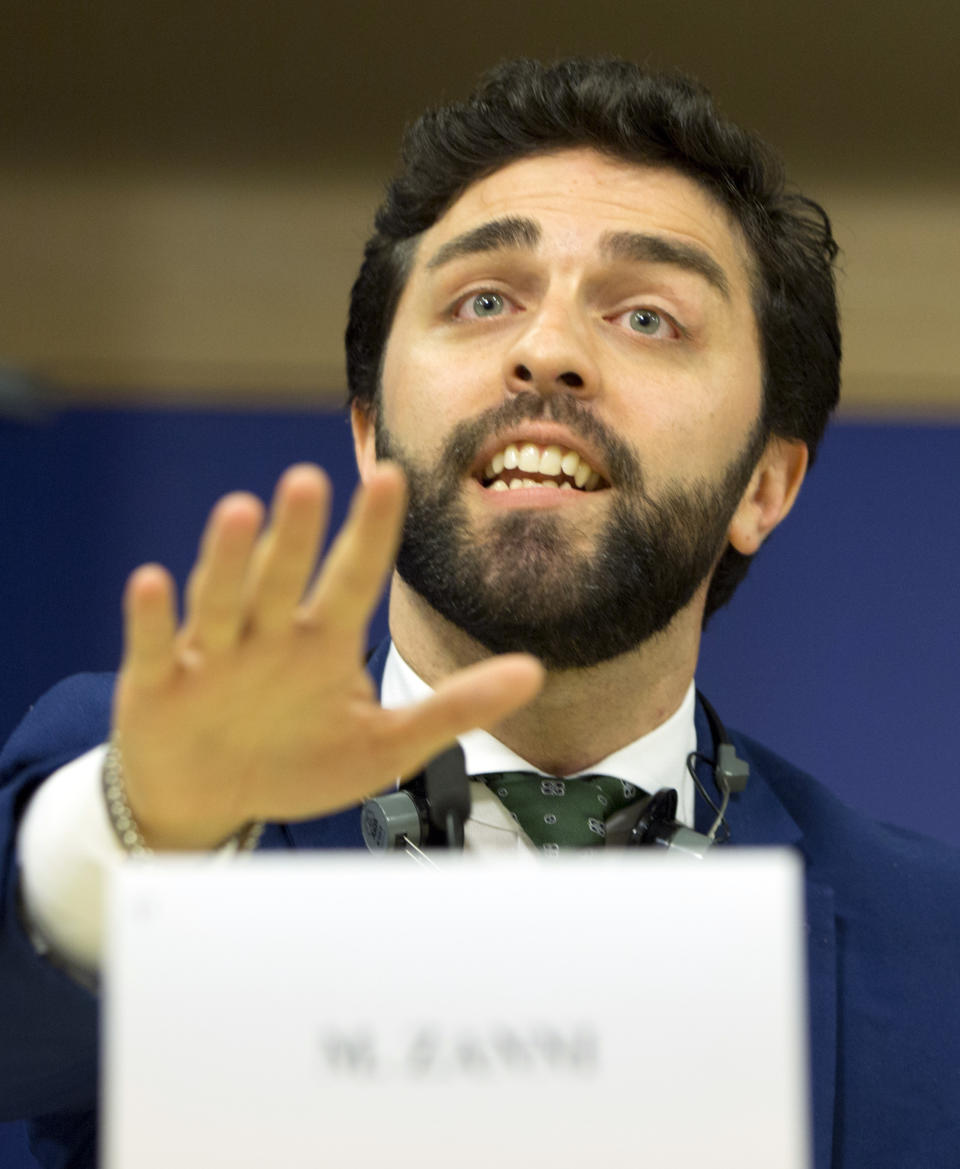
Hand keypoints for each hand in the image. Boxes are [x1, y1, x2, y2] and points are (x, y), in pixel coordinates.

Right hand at [113, 462, 543, 849]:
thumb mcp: (385, 742)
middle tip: (309, 479)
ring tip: (240, 511)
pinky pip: (153, 647)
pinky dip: (151, 619)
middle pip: (285, 578)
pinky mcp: (156, 685)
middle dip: (297, 534)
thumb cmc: (298, 760)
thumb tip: (534, 673)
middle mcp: (268, 634)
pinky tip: (151, 582)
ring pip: (222, 599)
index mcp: (323, 640)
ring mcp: (211, 655)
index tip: (393, 476)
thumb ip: (455, 707)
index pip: (354, 577)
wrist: (209, 799)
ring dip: (228, 559)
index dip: (371, 532)